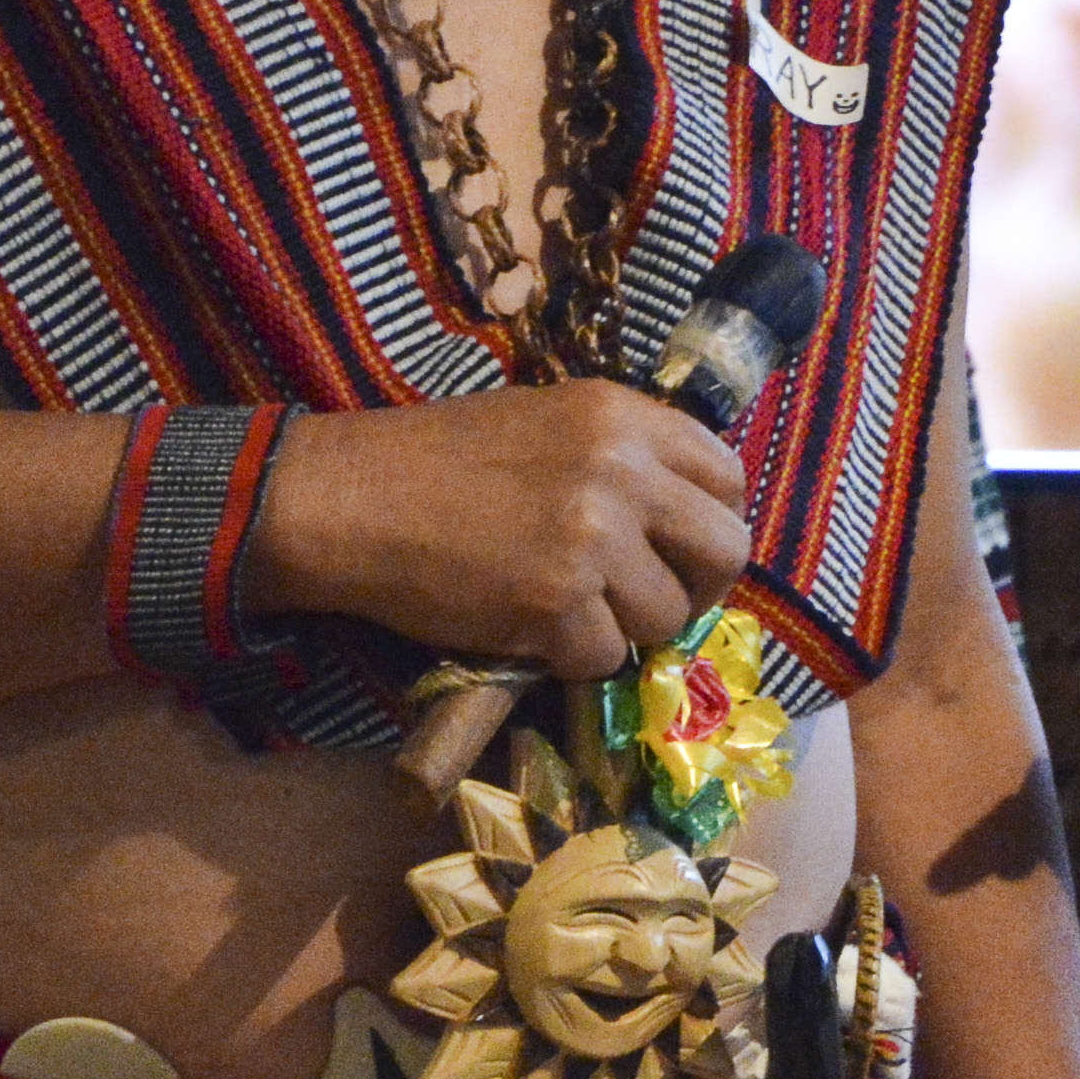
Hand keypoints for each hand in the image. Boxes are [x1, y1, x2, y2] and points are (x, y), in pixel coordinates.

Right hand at [252, 383, 749, 677]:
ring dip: (626, 629)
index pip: (727, 477)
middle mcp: (622, 473)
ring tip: (571, 611)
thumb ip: (625, 456)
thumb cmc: (442, 460)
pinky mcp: (555, 606)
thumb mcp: (551, 422)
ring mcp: (593, 541)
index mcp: (625, 417)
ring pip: (667, 616)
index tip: (685, 550)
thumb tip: (683, 518)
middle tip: (657, 603)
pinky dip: (572, 660)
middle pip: (725, 551)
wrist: (351, 500)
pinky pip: (604, 659)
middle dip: (699, 589)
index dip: (713, 522)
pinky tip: (530, 631)